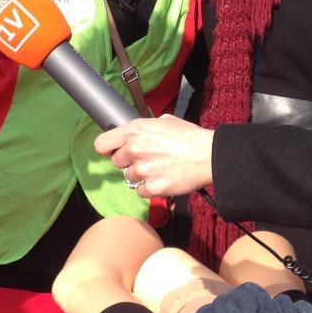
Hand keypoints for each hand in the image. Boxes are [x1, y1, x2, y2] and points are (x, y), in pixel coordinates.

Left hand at [94, 115, 214, 198]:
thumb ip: (145, 128)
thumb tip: (136, 134)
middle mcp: (135, 150)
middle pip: (116, 162)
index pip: (102, 143)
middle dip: (129, 161)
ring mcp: (143, 170)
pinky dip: (149, 188)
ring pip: (129, 177)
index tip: (113, 151)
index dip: (108, 148)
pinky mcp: (152, 188)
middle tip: (147, 159)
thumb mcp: (165, 121)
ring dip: (140, 175)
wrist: (209, 156)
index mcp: (135, 130)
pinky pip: (141, 191)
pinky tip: (162, 179)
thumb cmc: (190, 138)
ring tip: (159, 168)